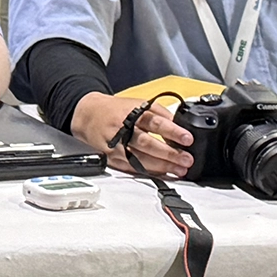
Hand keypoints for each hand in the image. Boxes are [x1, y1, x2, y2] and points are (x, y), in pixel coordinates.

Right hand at [71, 91, 195, 176]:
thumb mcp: (138, 103)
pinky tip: (162, 173)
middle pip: (148, 144)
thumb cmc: (116, 110)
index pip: (155, 122)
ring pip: (140, 159)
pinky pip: (131, 167)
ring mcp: (116, 146)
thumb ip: (159, 113)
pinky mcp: (112, 158)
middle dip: (169, 153)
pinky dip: (148, 172)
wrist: (88, 115)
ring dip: (161, 166)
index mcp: (132, 114)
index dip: (172, 131)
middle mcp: (123, 130)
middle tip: (186, 159)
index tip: (187, 139)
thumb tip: (180, 126)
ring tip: (179, 170)